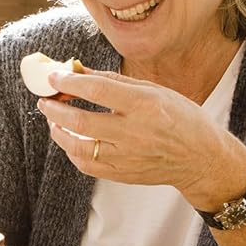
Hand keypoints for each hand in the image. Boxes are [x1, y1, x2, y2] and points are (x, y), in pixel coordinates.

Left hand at [36, 68, 245, 210]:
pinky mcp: (124, 175)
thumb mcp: (154, 90)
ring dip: (59, 132)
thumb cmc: (181, 117)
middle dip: (55, 108)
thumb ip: (115, 81)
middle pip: (81, 121)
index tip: (54, 76)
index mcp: (144, 105)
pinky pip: (88, 166)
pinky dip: (73, 152)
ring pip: (79, 147)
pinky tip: (70, 141)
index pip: (97, 90)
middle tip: (45, 100)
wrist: (201, 158)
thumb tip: (80, 70)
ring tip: (53, 120)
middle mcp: (134, 132)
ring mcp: (128, 157)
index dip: (70, 81)